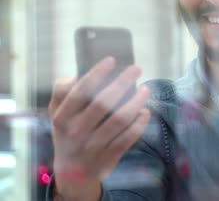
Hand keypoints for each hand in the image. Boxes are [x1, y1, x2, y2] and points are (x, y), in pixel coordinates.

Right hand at [48, 57, 150, 199]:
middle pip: (103, 103)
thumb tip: (76, 76)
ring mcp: (93, 145)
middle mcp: (77, 131)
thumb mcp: (57, 113)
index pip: (80, 91)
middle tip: (136, 69)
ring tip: (146, 89)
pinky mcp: (109, 156)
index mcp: (62, 117)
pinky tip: (145, 111)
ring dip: (136, 102)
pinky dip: (139, 123)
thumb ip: (61, 92)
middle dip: (122, 82)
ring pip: (119, 120)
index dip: (96, 74)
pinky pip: (128, 137)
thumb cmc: (68, 133)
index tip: (111, 60)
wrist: (72, 173)